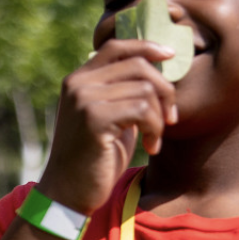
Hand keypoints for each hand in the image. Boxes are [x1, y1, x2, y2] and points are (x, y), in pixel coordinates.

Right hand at [41, 38, 177, 214]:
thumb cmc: (94, 158)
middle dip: (165, 91)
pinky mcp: (94, 118)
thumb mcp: (108, 117)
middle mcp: (78, 83)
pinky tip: (150, 147)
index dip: (147, 46)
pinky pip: (142, 109)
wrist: (67, 193)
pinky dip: (154, 129)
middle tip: (170, 119)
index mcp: (78, 79)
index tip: (170, 56)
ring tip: (154, 139)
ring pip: (145, 88)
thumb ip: (122, 92)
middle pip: (138, 65)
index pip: (116, 46)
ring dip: (159, 117)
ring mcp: (84, 99)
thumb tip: (157, 68)